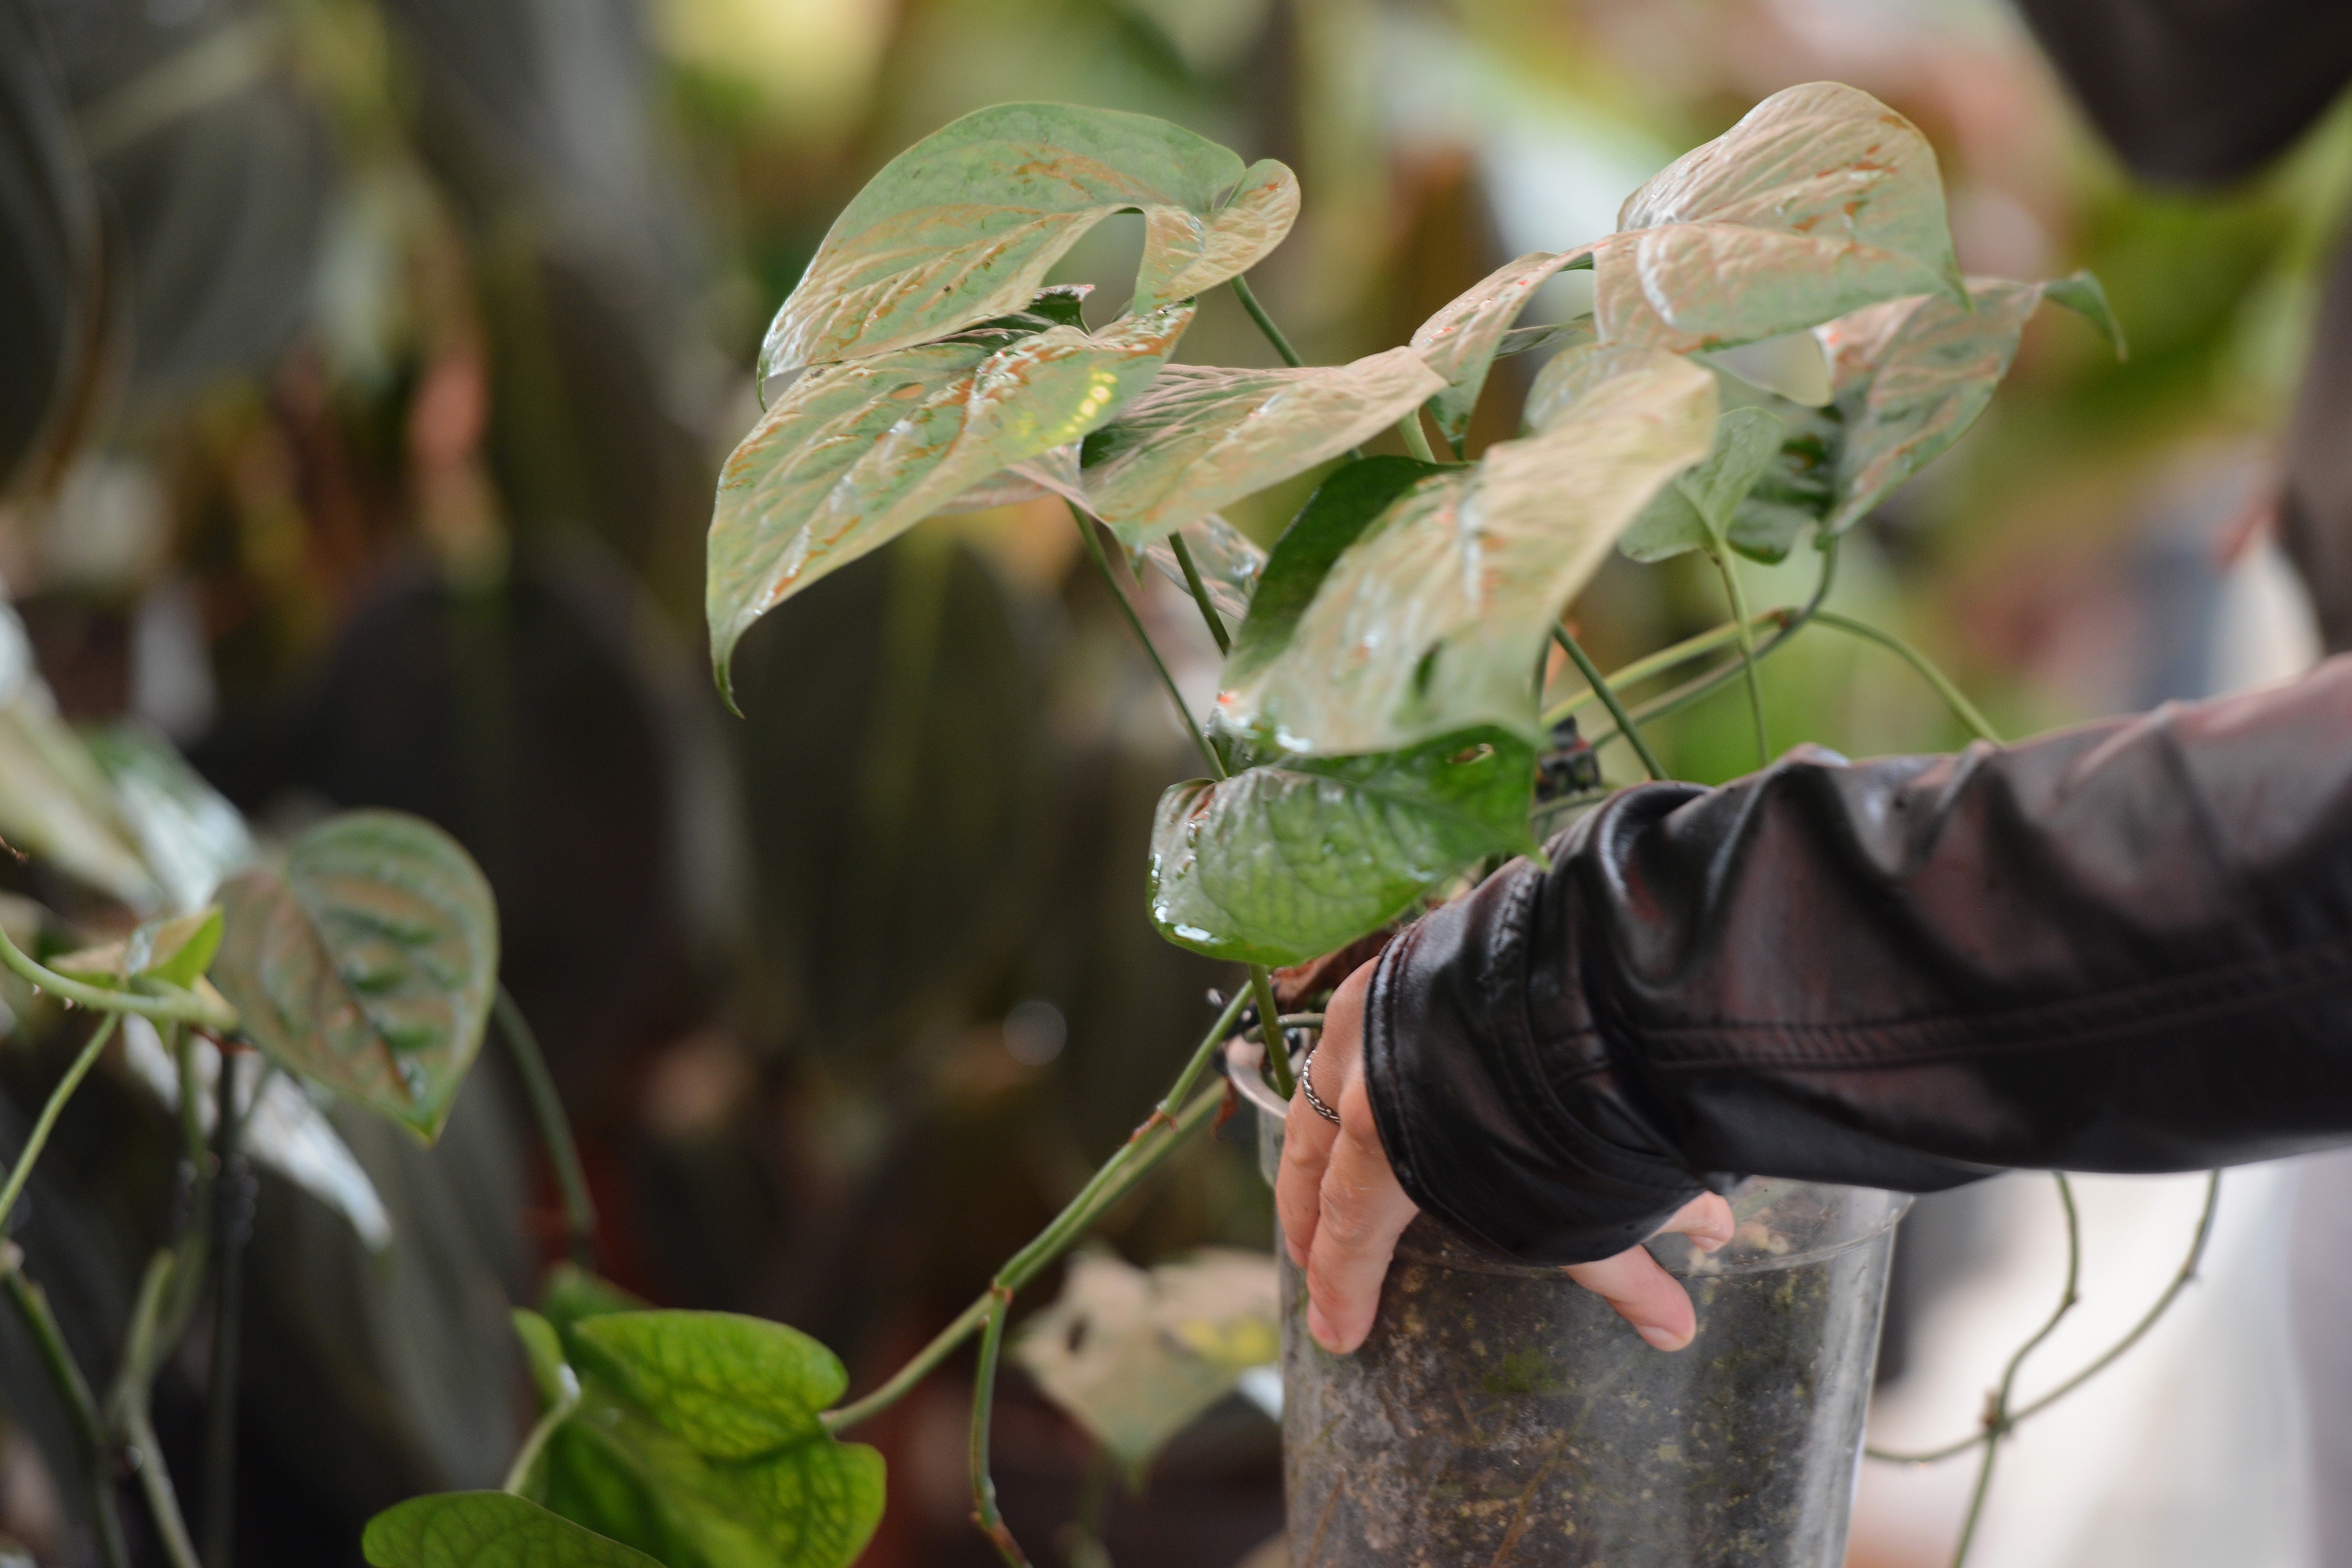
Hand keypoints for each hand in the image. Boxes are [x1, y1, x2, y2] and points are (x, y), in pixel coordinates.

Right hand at [1274, 959, 1735, 1354]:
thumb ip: (1617, 1268)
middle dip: (1308, 1221)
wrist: (1596, 969)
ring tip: (1318, 1186)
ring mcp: (1373, 1004)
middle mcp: (1359, 1067)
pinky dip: (1346, 1074)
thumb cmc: (1576, 1102)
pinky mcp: (1404, 960)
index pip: (1349, 1229)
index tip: (1339, 1336)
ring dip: (1318, 1147)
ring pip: (1318, 1090)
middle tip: (1309, 1262)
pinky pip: (1353, 1030)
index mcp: (1382, 1135)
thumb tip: (1677, 1332)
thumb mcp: (1588, 1202)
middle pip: (1313, 1159)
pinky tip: (1356, 1084)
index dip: (1342, 1288)